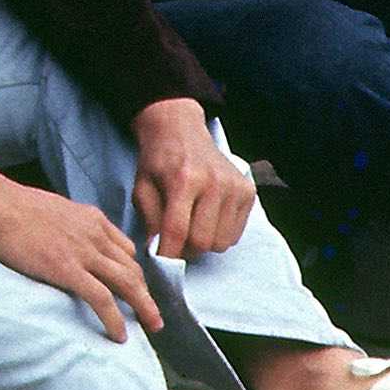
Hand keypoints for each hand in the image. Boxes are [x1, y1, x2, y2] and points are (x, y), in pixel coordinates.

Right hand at [0, 153, 158, 341]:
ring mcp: (83, 252)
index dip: (135, 274)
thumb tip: (68, 244)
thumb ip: (70, 227)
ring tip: (151, 327)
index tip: (137, 291)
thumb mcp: (54, 210)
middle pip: (133, 269)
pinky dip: (115, 319)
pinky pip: (102, 298)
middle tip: (155, 316)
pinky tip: (119, 335)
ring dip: (144, 308)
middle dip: (148, 294)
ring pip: (128, 284)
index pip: (126, 250)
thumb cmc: (13, 206)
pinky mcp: (67, 269)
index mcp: (92, 219)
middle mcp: (95, 235)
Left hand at [129, 97, 256, 259]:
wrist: (180, 130)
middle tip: (175, 240)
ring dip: (204, 243)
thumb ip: (149, 220)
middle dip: (186, 249)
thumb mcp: (142, 188)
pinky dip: (220, 234)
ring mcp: (235, 187)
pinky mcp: (248, 191)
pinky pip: (236, 234)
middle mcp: (214, 182)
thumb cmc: (158, 161)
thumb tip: (158, 252)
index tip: (161, 259)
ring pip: (221, 242)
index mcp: (184, 180)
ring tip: (192, 227)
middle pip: (202, 242)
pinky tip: (208, 218)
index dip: (168, 253)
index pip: (177, 230)